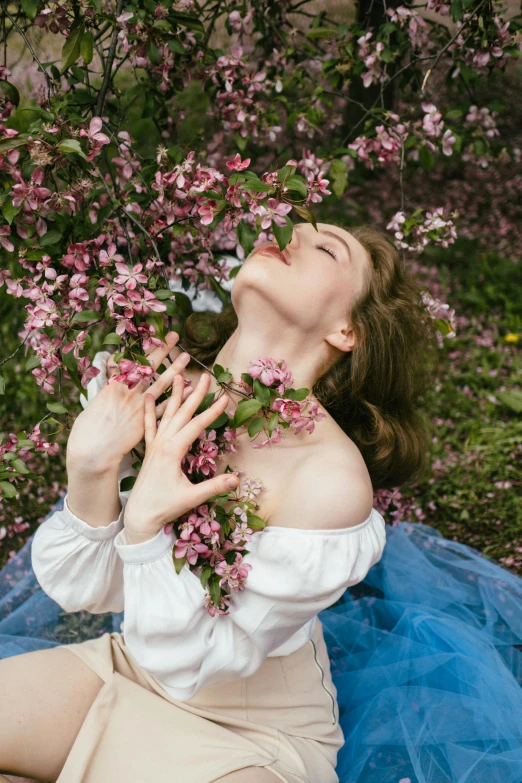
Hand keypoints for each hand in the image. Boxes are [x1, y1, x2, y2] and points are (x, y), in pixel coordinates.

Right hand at [66, 332, 193, 471]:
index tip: (151, 335)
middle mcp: (128, 391)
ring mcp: (138, 405)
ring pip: (161, 383)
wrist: (92, 451)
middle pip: (148, 366)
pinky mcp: (145, 421)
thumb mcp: (94, 404)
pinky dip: (178, 397)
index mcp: (112, 385)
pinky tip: (190, 389)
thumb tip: (111, 383)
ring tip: (187, 357)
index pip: (129, 361)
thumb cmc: (87, 430)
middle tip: (174, 336)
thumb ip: (106, 392)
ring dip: (175, 369)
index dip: (140, 348)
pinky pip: (166, 406)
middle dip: (162, 350)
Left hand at [123, 371, 239, 543]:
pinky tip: (149, 396)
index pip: (196, 425)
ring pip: (166, 414)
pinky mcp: (149, 450)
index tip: (225, 398)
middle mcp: (163, 443)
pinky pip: (148, 425)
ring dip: (174, 395)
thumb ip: (214, 487)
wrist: (139, 514)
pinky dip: (150, 410)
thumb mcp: (192, 498)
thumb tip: (237, 479)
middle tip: (206, 376)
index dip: (212, 411)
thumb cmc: (165, 507)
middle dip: (196, 394)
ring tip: (178, 376)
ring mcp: (154, 445)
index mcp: (173, 451)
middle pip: (182, 413)